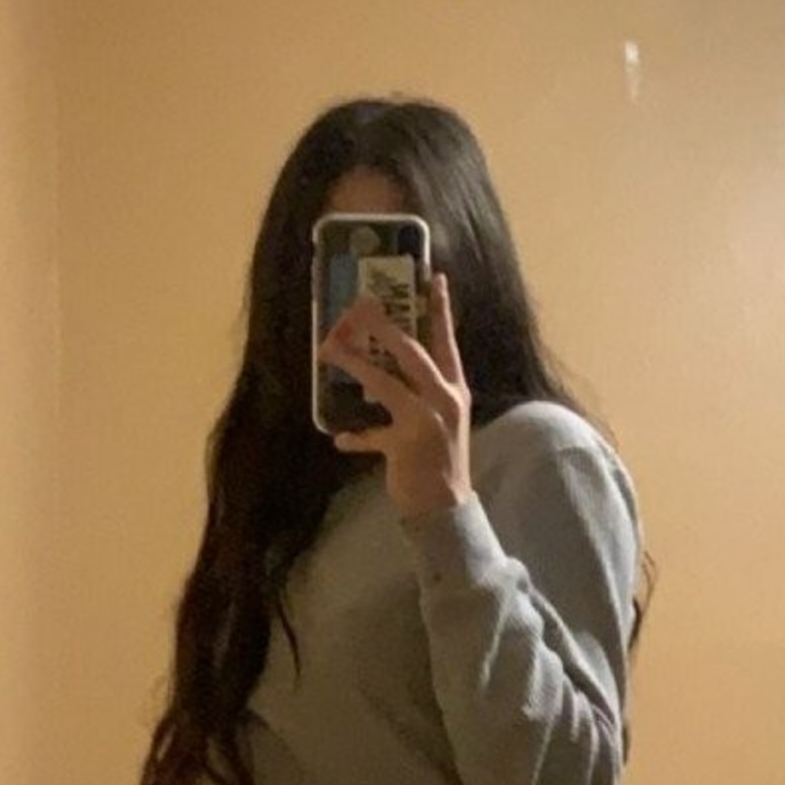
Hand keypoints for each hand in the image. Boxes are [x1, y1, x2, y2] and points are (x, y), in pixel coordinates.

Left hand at [318, 272, 472, 520]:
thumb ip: (420, 394)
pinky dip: (355, 436)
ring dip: (354, 363)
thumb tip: (376, 375)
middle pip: (412, 352)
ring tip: (328, 348)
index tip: (434, 277)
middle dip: (384, 325)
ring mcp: (426, 421)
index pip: (448, 341)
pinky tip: (340, 438)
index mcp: (455, 389)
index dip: (441, 309)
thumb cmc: (441, 460)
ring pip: (384, 382)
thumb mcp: (441, 420)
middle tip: (361, 304)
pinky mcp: (405, 445)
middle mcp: (444, 399)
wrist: (447, 507)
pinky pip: (371, 435)